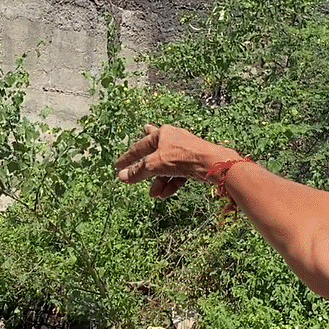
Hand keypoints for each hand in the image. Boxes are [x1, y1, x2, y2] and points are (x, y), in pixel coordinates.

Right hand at [114, 124, 242, 197]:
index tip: (117, 166)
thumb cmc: (181, 157)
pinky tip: (164, 194)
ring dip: (158, 181)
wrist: (211, 163)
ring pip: (166, 167)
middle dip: (144, 164)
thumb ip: (137, 171)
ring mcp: (184, 152)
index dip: (128, 158)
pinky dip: (170, 184)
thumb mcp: (154, 165)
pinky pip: (177, 175)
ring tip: (153, 194)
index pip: (140, 146)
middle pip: (154, 153)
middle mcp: (173, 140)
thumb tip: (122, 176)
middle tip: (134, 165)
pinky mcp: (193, 163)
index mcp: (163, 134)